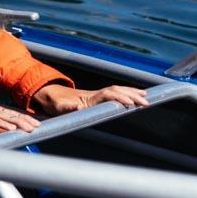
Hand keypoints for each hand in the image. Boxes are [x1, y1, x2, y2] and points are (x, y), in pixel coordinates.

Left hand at [31, 83, 148, 115]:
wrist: (49, 95)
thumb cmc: (54, 103)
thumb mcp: (58, 106)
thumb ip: (67, 107)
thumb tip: (77, 107)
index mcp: (88, 97)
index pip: (108, 95)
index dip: (119, 97)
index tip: (131, 102)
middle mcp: (95, 94)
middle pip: (116, 91)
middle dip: (131, 95)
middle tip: (147, 102)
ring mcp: (97, 95)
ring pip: (117, 90)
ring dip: (131, 92)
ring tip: (147, 95)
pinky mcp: (97, 97)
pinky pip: (116, 93)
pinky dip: (127, 93)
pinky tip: (136, 95)